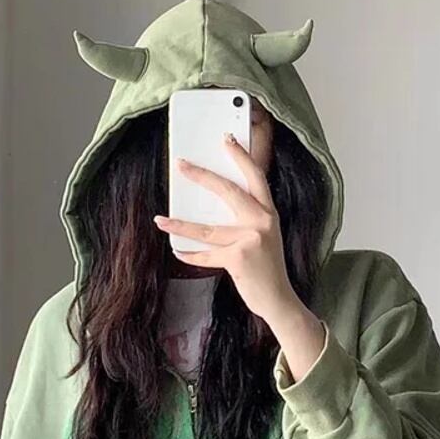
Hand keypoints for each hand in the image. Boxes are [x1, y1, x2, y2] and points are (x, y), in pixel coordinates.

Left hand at [152, 133, 300, 324]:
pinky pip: (206, 254)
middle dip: (201, 176)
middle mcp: (262, 222)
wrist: (278, 299)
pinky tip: (178, 251)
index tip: (225, 139)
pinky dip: (190, 255)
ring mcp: (251, 240)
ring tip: (161, 220)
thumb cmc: (266, 269)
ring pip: (207, 228)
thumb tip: (208, 209)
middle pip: (227, 191)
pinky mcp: (238, 259)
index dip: (240, 156)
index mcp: (268, 213)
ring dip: (180, 225)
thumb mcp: (263, 238)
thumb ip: (245, 221)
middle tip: (181, 165)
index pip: (255, 176)